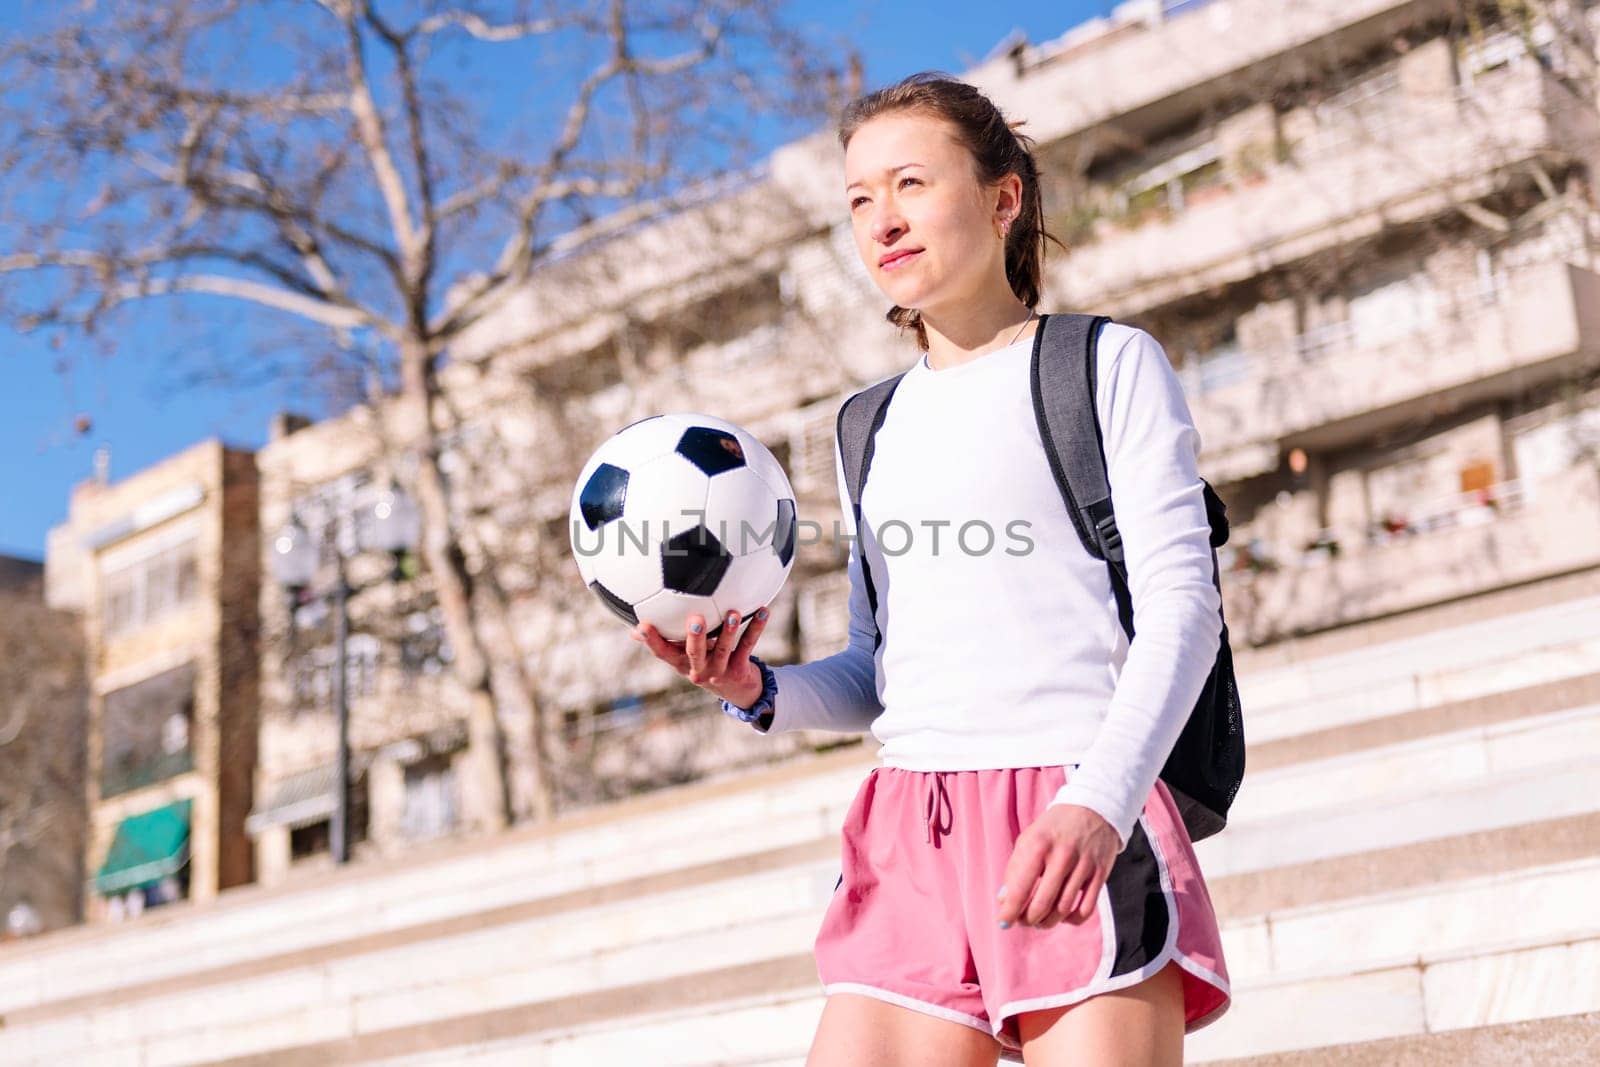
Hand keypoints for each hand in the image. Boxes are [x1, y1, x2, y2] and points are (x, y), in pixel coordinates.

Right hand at [631, 607, 770, 707]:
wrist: (739, 692)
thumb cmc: (706, 665)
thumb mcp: (683, 659)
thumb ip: (664, 643)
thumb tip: (633, 630)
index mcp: (682, 665)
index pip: (663, 653)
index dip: (652, 640)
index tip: (642, 624)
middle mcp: (699, 670)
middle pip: (695, 653)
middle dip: (695, 637)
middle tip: (696, 619)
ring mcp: (721, 671)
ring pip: (725, 649)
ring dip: (730, 629)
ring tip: (733, 613)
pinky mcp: (740, 669)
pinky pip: (748, 645)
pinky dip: (756, 628)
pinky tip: (763, 611)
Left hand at [995, 804, 1121, 929]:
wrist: (1092, 808)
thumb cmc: (1053, 828)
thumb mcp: (1028, 840)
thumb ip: (1014, 870)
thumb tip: (1004, 901)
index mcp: (1038, 845)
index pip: (1020, 888)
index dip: (1010, 911)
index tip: (1003, 923)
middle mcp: (1062, 856)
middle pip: (1042, 904)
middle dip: (1028, 919)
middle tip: (1023, 921)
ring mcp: (1083, 865)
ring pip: (1063, 910)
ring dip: (1048, 922)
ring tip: (1040, 920)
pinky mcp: (1100, 873)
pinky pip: (1086, 909)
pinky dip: (1072, 920)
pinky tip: (1063, 916)